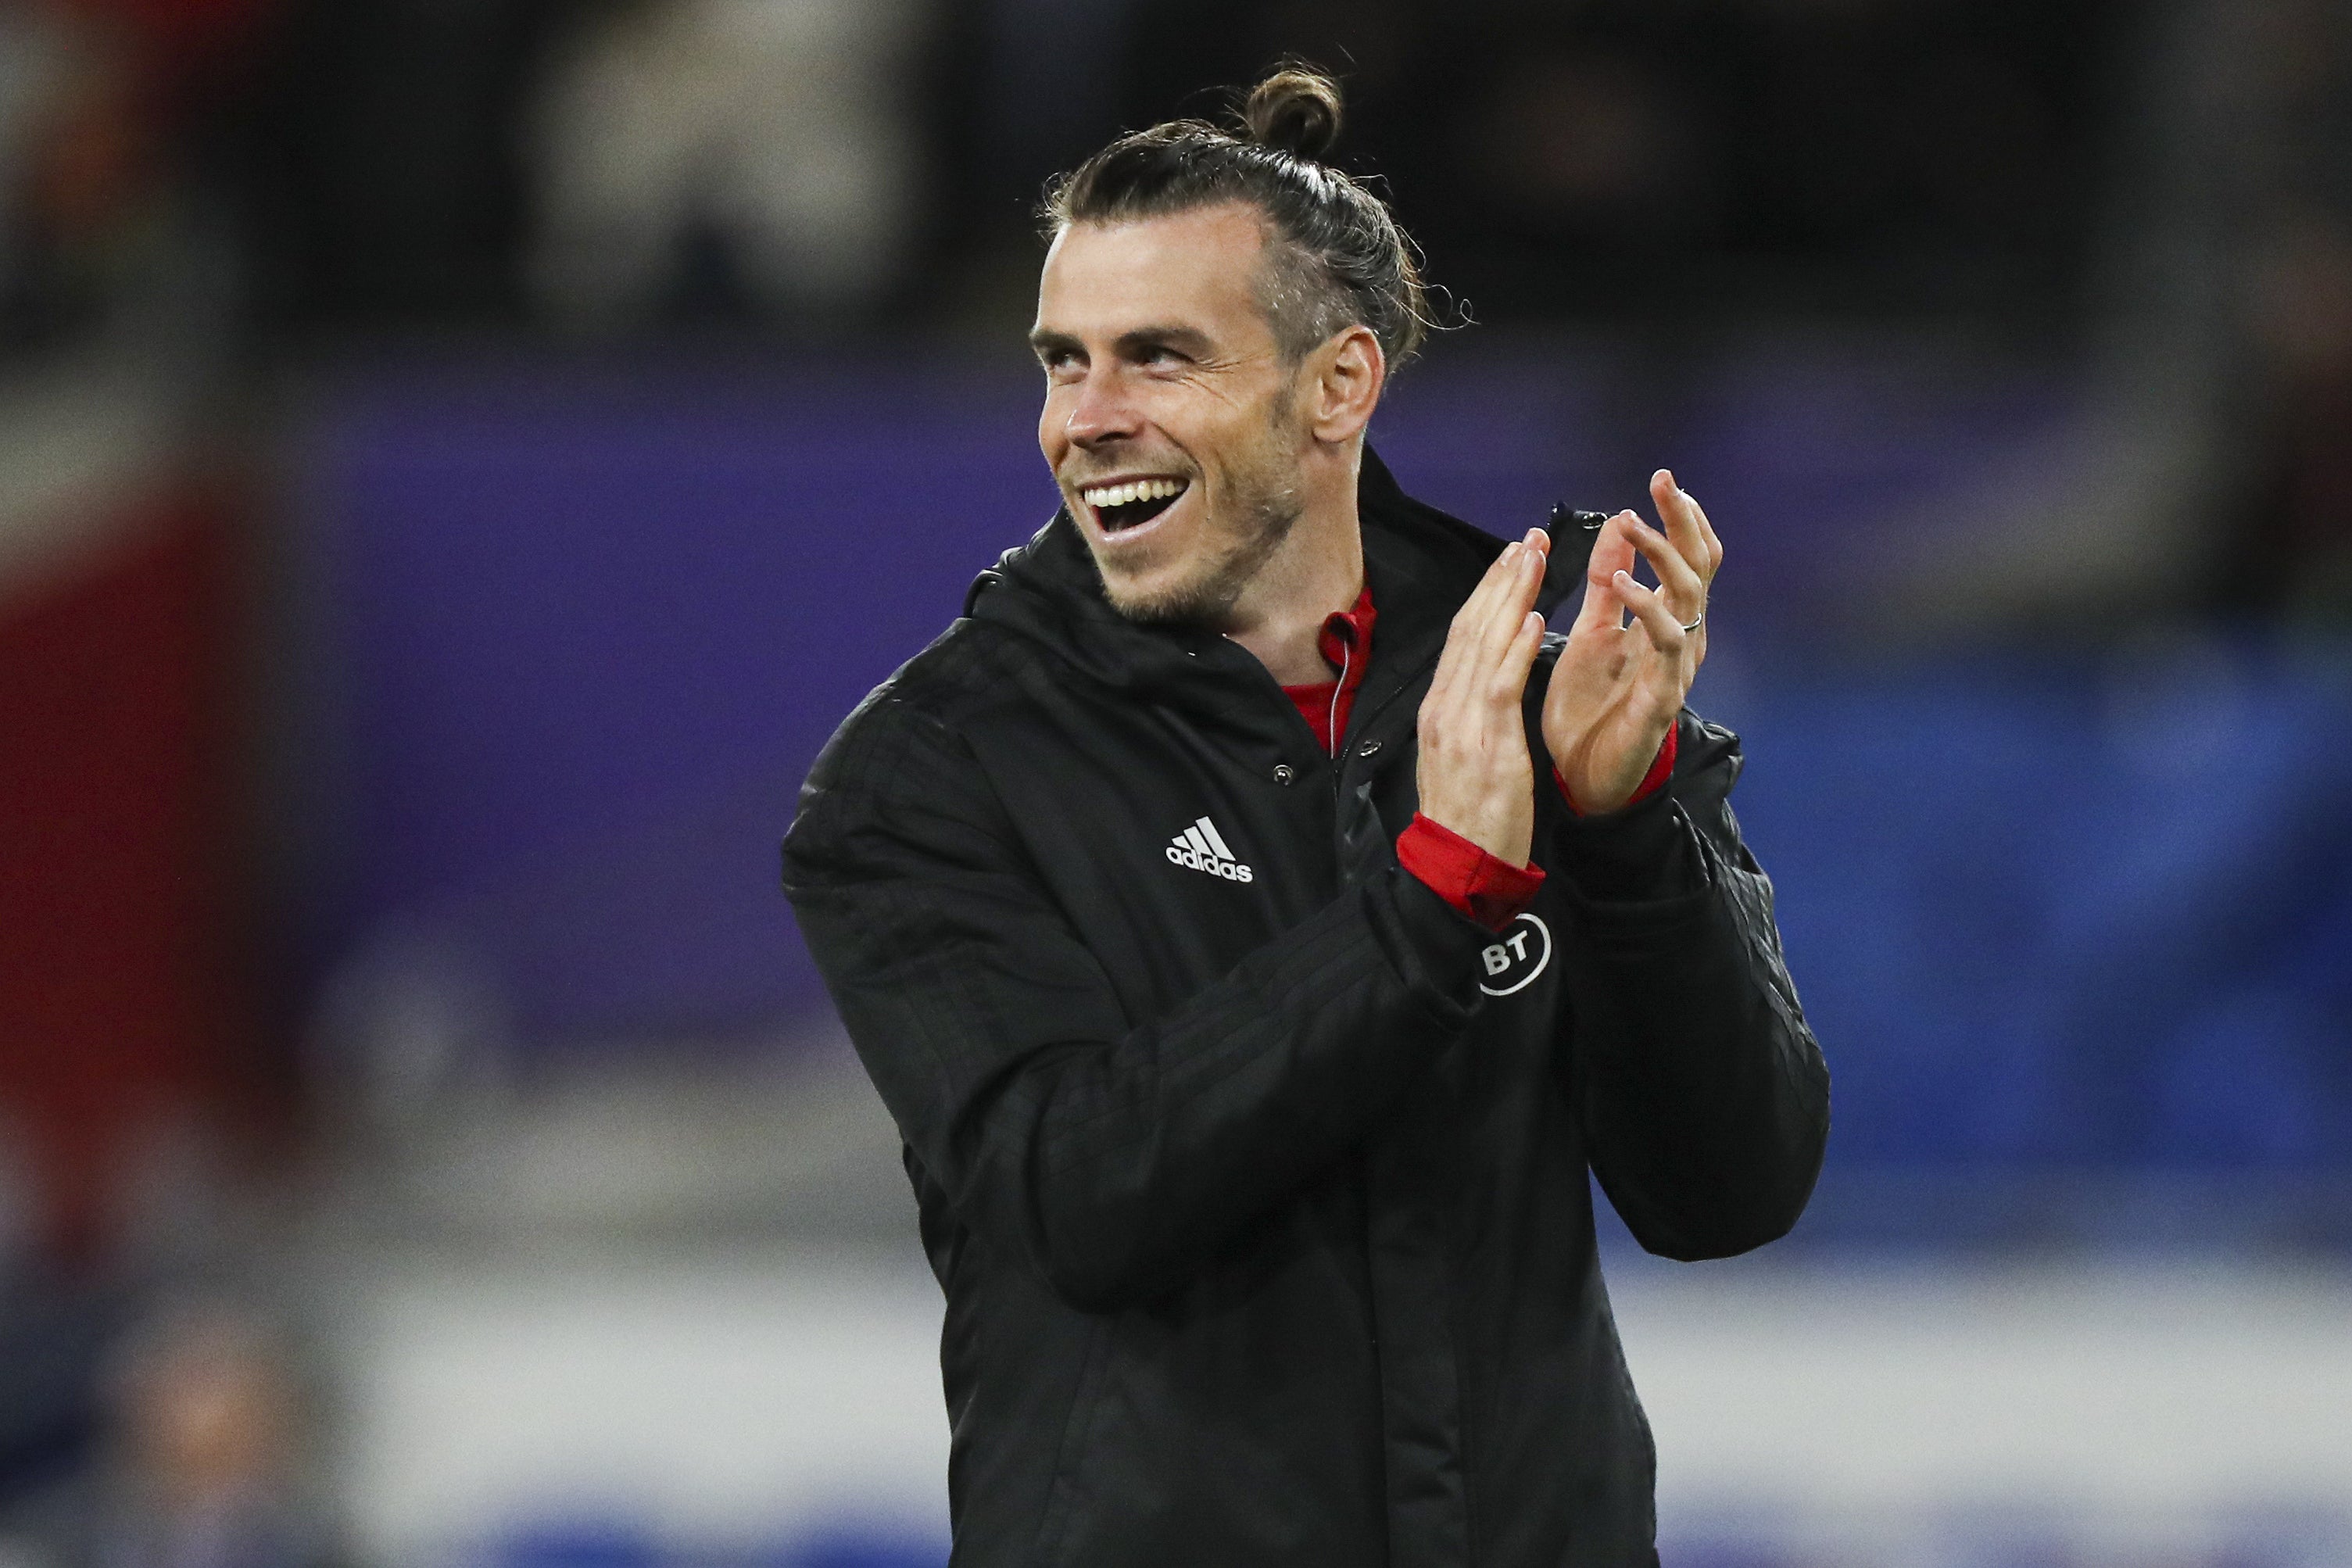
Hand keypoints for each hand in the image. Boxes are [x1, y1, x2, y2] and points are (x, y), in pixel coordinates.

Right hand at [1415, 528, 1549, 865]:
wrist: (1458, 866)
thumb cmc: (1468, 817)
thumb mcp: (1460, 755)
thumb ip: (1469, 713)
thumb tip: (1486, 676)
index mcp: (1440, 708)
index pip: (1462, 637)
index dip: (1487, 594)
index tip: (1510, 559)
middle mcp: (1444, 706)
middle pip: (1470, 628)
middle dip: (1500, 580)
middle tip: (1526, 539)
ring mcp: (1461, 723)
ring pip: (1484, 644)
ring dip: (1511, 597)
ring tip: (1533, 557)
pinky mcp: (1486, 743)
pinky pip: (1501, 684)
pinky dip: (1516, 647)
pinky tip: (1535, 616)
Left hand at [1544, 469, 1720, 813]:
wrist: (1579, 777)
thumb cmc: (1588, 708)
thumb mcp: (1589, 630)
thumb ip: (1606, 581)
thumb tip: (1615, 522)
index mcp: (1664, 621)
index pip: (1688, 558)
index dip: (1681, 518)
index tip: (1661, 479)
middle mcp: (1681, 639)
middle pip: (1700, 567)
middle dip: (1684, 521)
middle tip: (1662, 483)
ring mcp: (1676, 667)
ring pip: (1691, 597)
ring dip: (1660, 554)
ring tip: (1629, 523)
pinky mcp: (1663, 696)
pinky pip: (1668, 643)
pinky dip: (1647, 608)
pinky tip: (1621, 586)